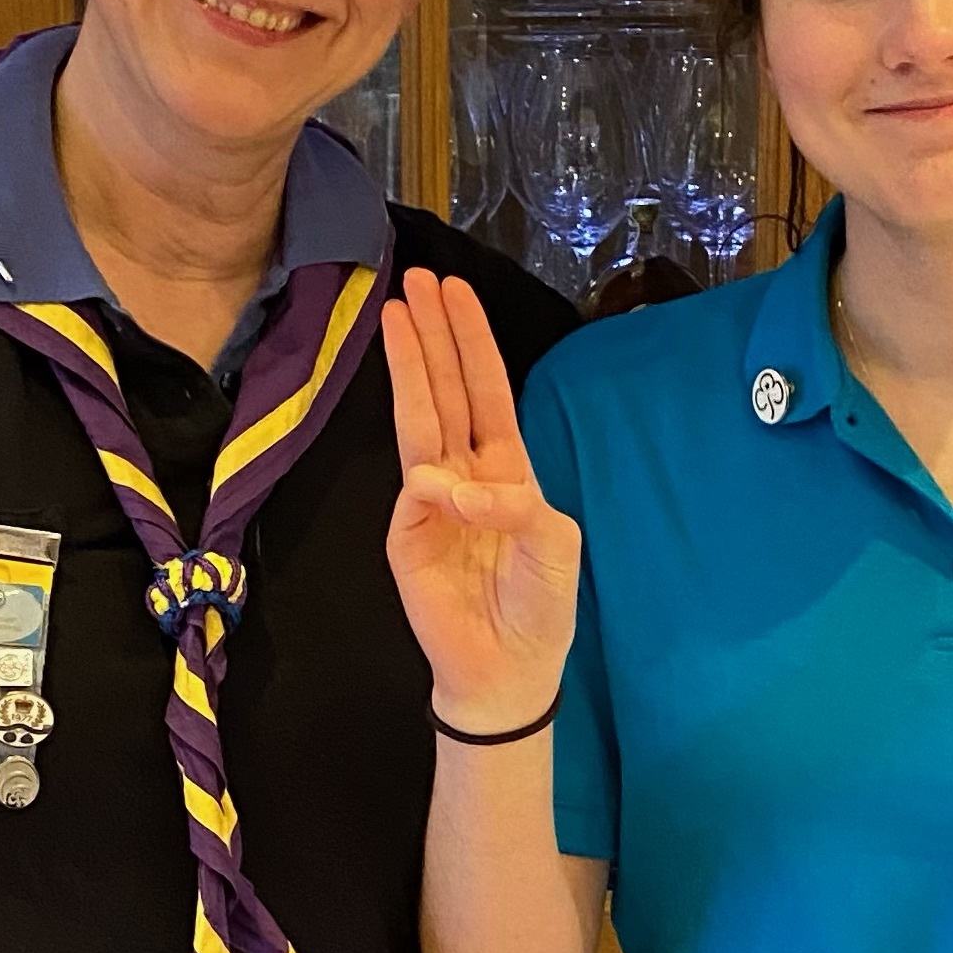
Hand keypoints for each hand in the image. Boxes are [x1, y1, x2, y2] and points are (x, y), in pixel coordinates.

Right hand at [382, 269, 581, 728]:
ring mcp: (429, 503)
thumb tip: (450, 486)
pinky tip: (438, 482)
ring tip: (397, 314)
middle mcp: (463, 474)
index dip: (470, 342)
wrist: (510, 671)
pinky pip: (416, 496)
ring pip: (418, 422)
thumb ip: (515, 503)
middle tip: (417, 281)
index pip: (484, 391)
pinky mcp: (406, 537)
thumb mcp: (555, 543)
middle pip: (444, 391)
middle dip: (431, 336)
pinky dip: (432, 485)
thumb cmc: (540, 604)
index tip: (454, 294)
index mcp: (504, 468)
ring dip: (410, 368)